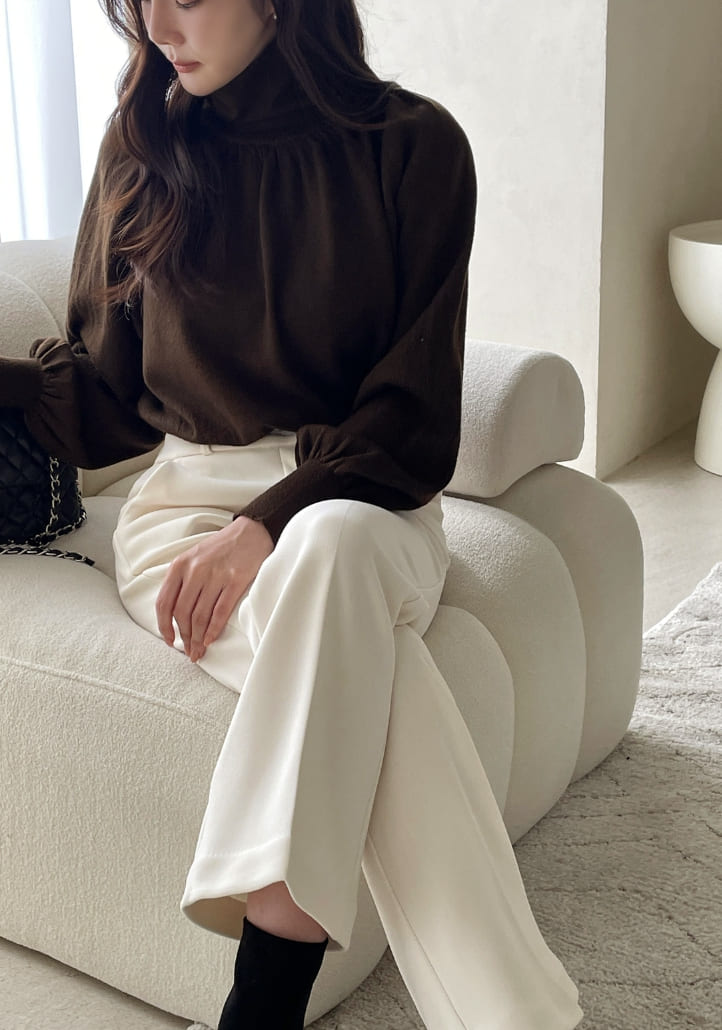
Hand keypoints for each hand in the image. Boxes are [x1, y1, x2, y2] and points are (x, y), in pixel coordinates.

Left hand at [155, 515, 273, 662]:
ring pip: (200, 616)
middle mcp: (195, 570)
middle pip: (182, 613)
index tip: (169, 640)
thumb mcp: (194, 557)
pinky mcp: (235, 580)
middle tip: (189, 651)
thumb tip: (175, 615)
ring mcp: (215, 575)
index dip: (164, 626)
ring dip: (198, 638)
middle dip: (184, 637)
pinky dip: (214, 629)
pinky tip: (211, 640)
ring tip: (199, 651)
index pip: (164, 602)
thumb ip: (182, 580)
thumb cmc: (221, 548)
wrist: (251, 532)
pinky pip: (220, 611)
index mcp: (180, 565)